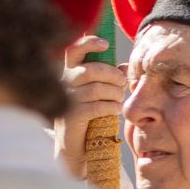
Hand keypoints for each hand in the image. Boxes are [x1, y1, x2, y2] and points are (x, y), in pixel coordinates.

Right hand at [55, 35, 127, 177]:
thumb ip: (111, 78)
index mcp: (70, 72)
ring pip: (96, 88)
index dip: (88, 43)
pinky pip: (97, 106)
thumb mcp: (100, 93)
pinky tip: (114, 110)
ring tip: (118, 100)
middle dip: (112, 75)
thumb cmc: (90, 115)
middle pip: (91, 70)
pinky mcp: (71, 116)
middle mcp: (64, 83)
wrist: (76, 145)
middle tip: (122, 83)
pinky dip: (111, 107)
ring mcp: (66, 100)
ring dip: (114, 94)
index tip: (105, 44)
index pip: (73, 49)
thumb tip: (126, 67)